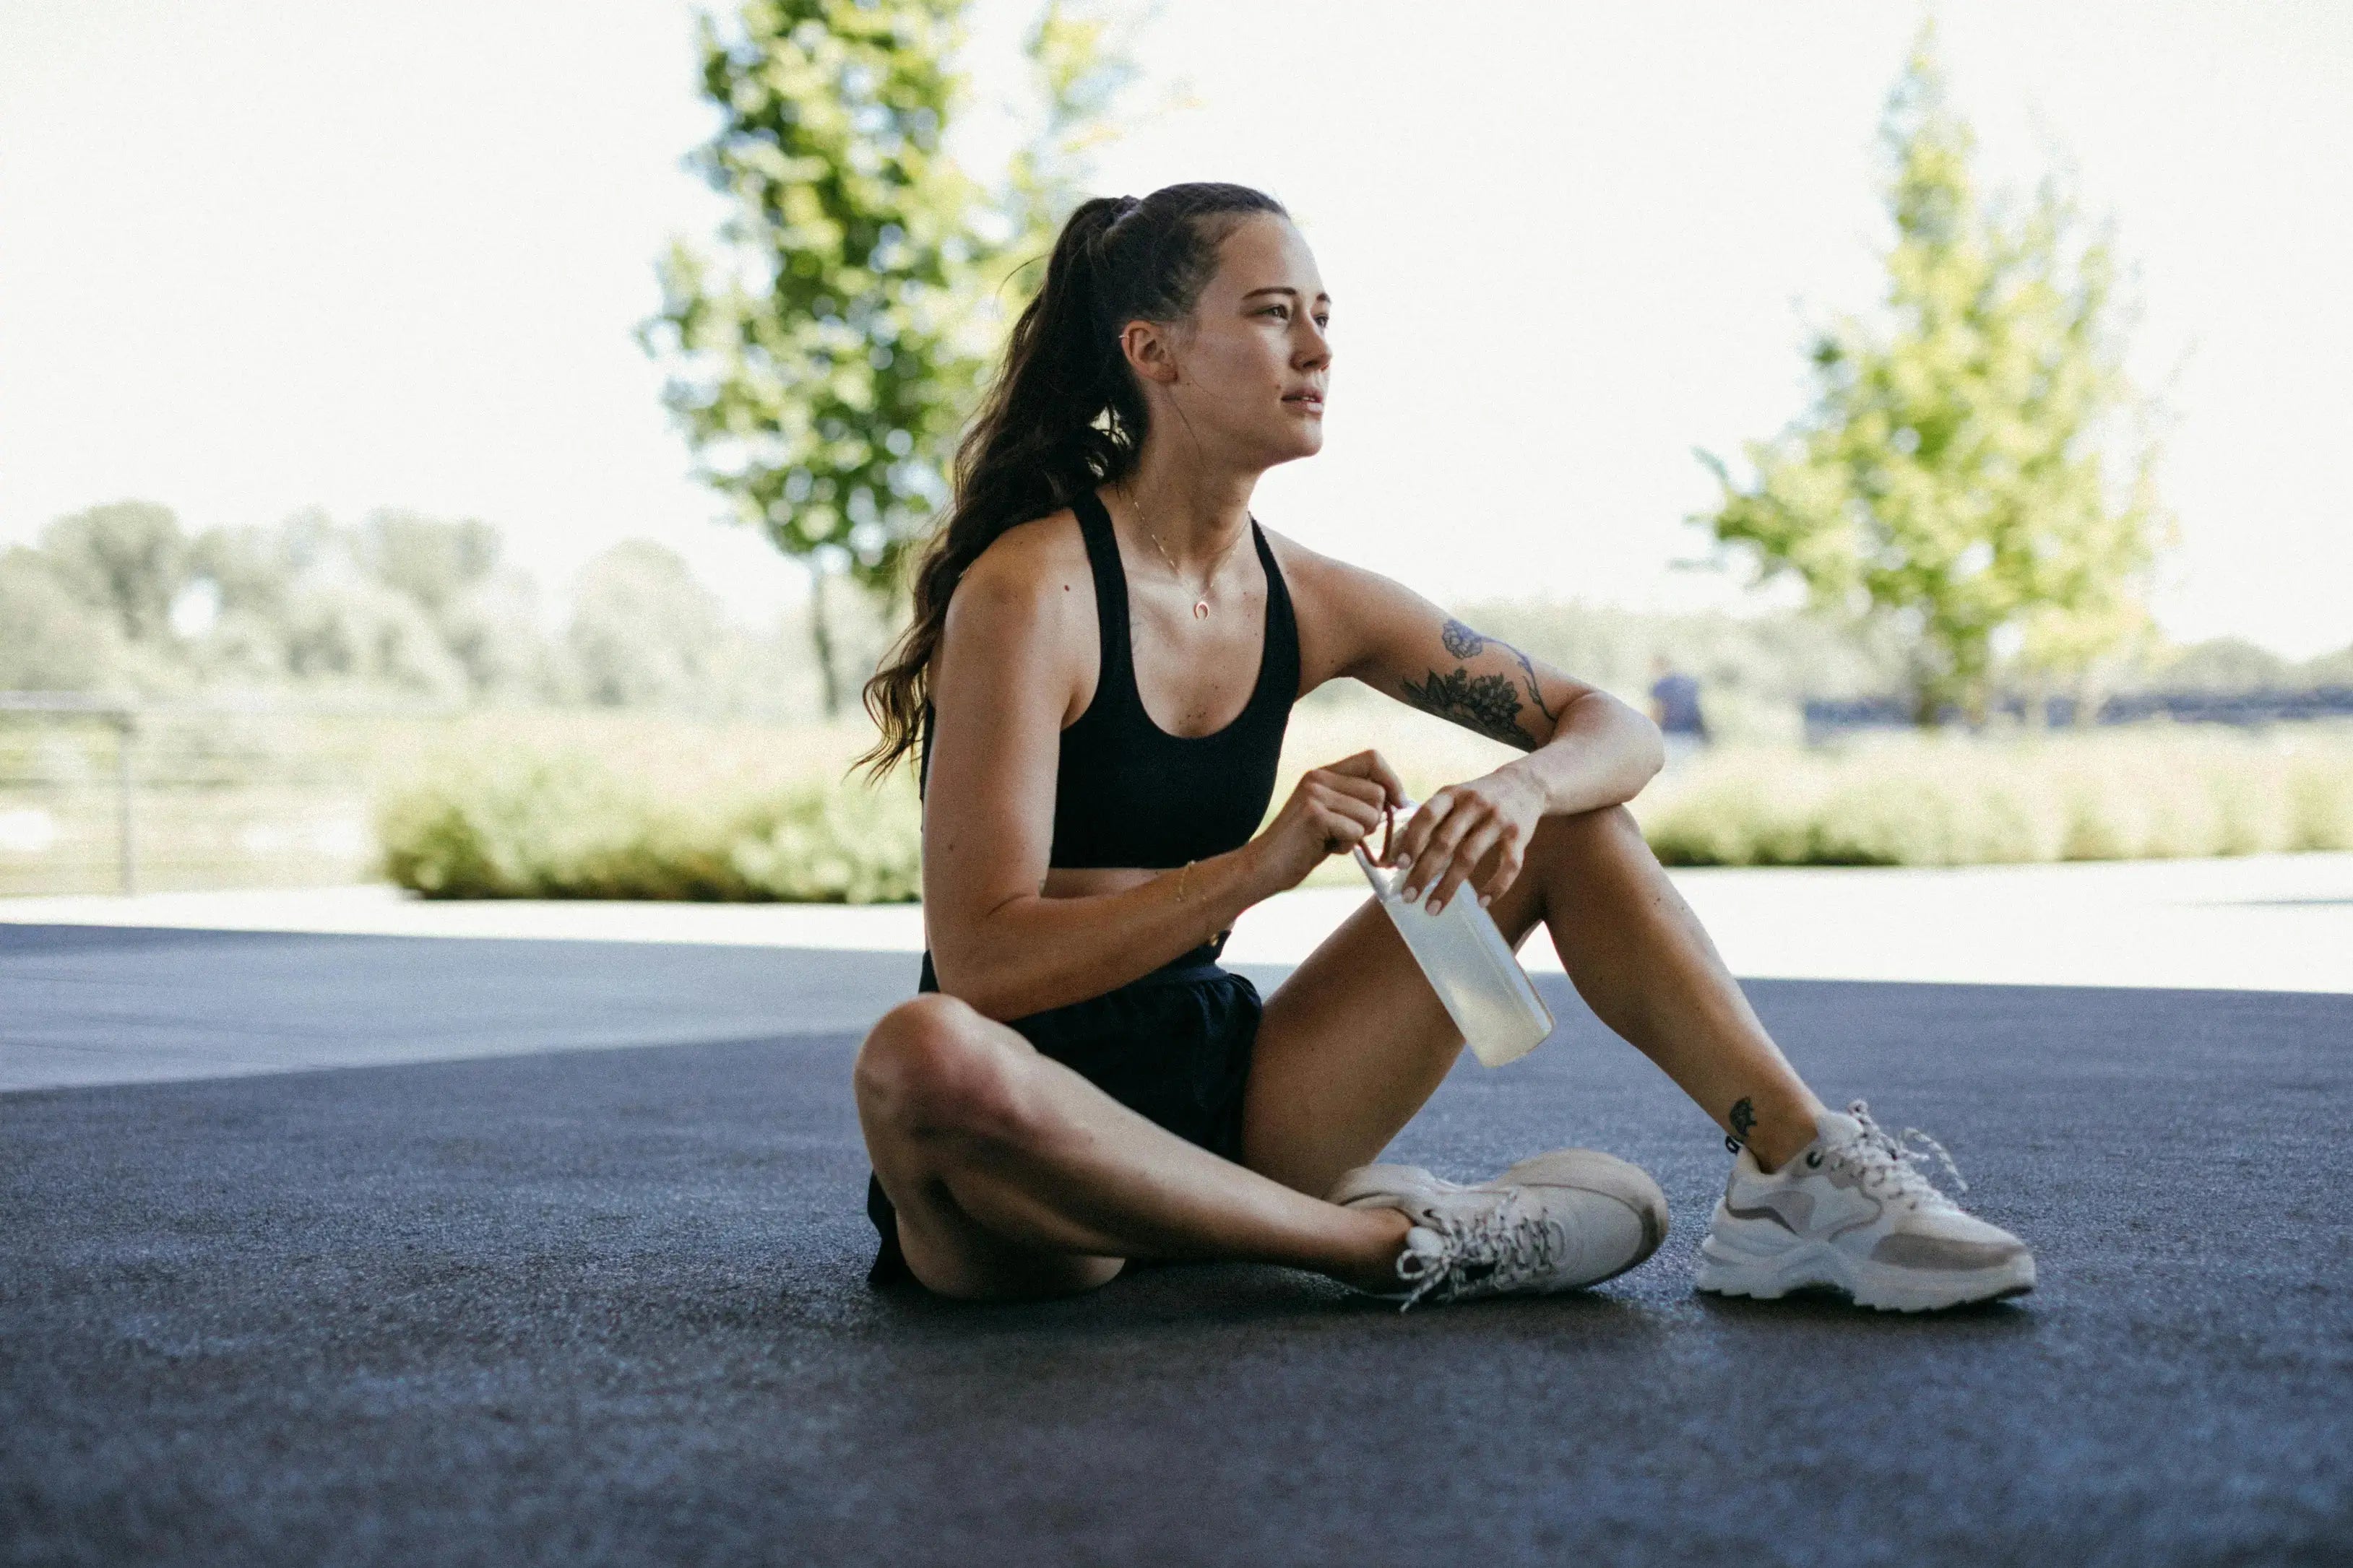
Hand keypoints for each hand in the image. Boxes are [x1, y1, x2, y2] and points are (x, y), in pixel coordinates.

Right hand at [1250, 750, 1408, 894]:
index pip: (1372, 759)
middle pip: (1377, 793)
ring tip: (1331, 840)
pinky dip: (1346, 847)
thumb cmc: (1301, 847)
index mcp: (1322, 773)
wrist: (1263, 867)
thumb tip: (1396, 799)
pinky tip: (1324, 848)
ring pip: (1370, 814)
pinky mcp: (1315, 816)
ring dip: (1358, 836)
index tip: (1398, 803)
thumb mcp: (1328, 814)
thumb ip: (1353, 801)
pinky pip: (1355, 832)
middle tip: (1348, 834)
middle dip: (1373, 820)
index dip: (1392, 781)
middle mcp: (1319, 778)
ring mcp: (1315, 795)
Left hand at [1387, 764, 1545, 914]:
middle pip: (1445, 841)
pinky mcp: (1520, 835)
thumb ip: (1427, 822)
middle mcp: (1474, 804)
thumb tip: (1394, 856)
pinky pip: (1510, 865)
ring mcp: (1498, 819)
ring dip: (1448, 887)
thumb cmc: (1476, 798)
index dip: (1411, 840)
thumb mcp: (1451, 799)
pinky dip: (1496, 886)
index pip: (1427, 815)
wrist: (1525, 783)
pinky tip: (1482, 902)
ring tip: (1432, 908)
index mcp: (1452, 794)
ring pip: (1470, 857)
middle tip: (1408, 897)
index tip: (1398, 865)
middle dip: (1423, 872)